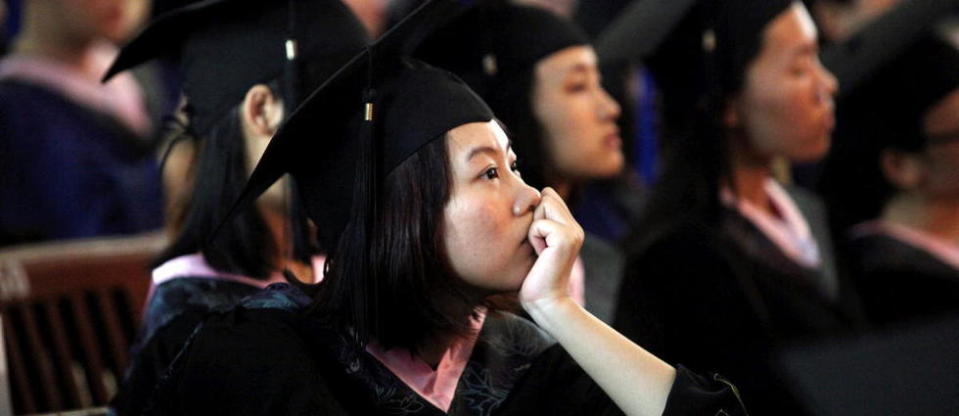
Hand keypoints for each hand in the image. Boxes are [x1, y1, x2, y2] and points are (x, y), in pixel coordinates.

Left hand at [519, 187, 583, 311]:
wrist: (546, 302)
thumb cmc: (534, 277)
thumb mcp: (536, 244)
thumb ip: (538, 222)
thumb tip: (525, 202)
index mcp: (570, 227)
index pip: (549, 196)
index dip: (535, 213)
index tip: (537, 240)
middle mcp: (575, 227)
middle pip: (546, 196)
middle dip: (535, 219)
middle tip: (539, 246)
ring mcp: (573, 232)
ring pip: (544, 205)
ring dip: (534, 228)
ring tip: (539, 250)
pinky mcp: (565, 238)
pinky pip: (538, 224)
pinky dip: (534, 238)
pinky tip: (540, 255)